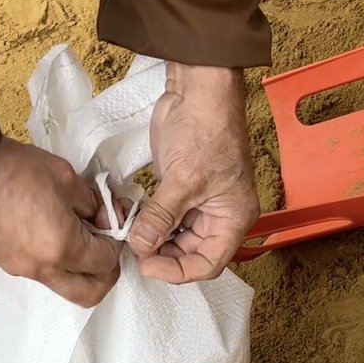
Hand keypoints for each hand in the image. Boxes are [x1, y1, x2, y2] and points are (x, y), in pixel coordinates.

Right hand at [0, 138, 121, 306]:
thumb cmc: (12, 168)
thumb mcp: (66, 178)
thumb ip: (93, 203)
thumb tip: (104, 217)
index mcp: (62, 247)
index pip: (105, 262)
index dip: (117, 244)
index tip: (115, 226)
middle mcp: (42, 267)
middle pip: (89, 293)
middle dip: (106, 275)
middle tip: (108, 249)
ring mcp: (21, 269)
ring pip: (65, 286)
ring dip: (81, 271)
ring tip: (82, 237)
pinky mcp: (7, 263)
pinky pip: (43, 274)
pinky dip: (58, 263)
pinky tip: (57, 234)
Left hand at [128, 63, 259, 282]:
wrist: (199, 91)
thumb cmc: (207, 130)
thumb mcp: (183, 179)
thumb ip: (161, 217)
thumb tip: (141, 245)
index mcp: (233, 219)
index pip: (207, 263)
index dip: (177, 271)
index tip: (147, 265)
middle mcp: (219, 216)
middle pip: (189, 254)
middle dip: (160, 254)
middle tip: (132, 247)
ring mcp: (198, 203)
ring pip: (173, 238)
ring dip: (151, 239)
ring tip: (130, 232)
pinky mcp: (179, 190)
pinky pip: (163, 218)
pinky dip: (147, 222)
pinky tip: (131, 218)